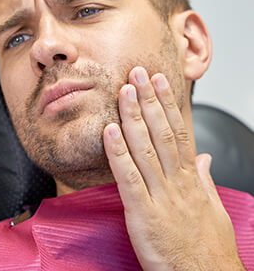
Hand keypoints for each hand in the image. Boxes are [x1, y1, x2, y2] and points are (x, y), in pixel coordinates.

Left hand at [103, 66, 244, 270]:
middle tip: (137, 73)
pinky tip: (109, 132)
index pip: (179, 132)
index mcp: (191, 180)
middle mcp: (177, 183)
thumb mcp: (212, 210)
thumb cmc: (207, 250)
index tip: (159, 82)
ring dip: (132, 117)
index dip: (167, 104)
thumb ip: (203, 181)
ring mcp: (160, 197)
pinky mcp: (143, 214)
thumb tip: (202, 159)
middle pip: (161, 132)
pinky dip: (118, 153)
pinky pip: (128, 178)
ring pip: (145, 148)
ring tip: (124, 90)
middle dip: (148, 100)